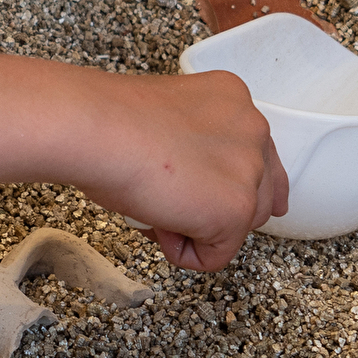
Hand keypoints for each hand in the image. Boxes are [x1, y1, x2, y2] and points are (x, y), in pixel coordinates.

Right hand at [77, 71, 288, 271]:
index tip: (225, 199)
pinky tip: (158, 222)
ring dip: (199, 229)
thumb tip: (191, 188)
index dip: (238, 183)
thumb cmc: (111, 121)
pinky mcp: (236, 210)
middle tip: (169, 205)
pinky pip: (217, 255)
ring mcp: (250, 171)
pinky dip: (184, 253)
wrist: (98, 129)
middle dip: (219, 210)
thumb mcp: (169, 121)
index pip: (257, 153)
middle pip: (259, 193)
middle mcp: (253, 130)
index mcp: (235, 102)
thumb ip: (194, 145)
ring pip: (241, 226)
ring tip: (157, 208)